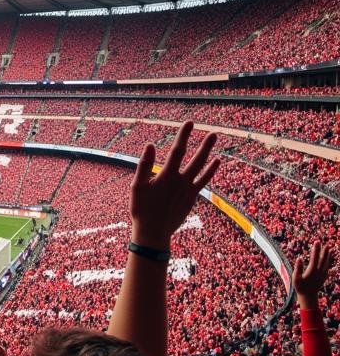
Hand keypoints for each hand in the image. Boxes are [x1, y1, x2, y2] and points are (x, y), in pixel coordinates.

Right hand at [130, 122, 218, 250]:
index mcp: (167, 176)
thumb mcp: (137, 186)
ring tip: (217, 147)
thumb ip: (144, 165)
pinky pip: (203, 182)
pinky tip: (214, 164)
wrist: (153, 233)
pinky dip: (209, 172)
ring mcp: (188, 191)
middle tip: (215, 133)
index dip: (184, 136)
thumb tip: (150, 145)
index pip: (177, 151)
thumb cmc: (142, 209)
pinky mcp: (191, 199)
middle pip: (196, 160)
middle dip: (205, 145)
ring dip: (210, 157)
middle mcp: (181, 182)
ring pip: (203, 170)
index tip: (190, 123)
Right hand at [293, 242, 333, 308]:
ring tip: (330, 248)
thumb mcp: (296, 278)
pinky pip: (328, 266)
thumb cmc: (300, 286)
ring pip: (327, 262)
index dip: (316, 249)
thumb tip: (299, 258)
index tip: (317, 242)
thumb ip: (298, 267)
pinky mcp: (324, 276)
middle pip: (323, 259)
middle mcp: (319, 271)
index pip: (315, 257)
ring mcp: (323, 274)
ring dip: (328, 255)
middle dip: (324, 251)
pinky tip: (330, 258)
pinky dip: (329, 261)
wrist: (308, 296)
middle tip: (325, 243)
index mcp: (312, 270)